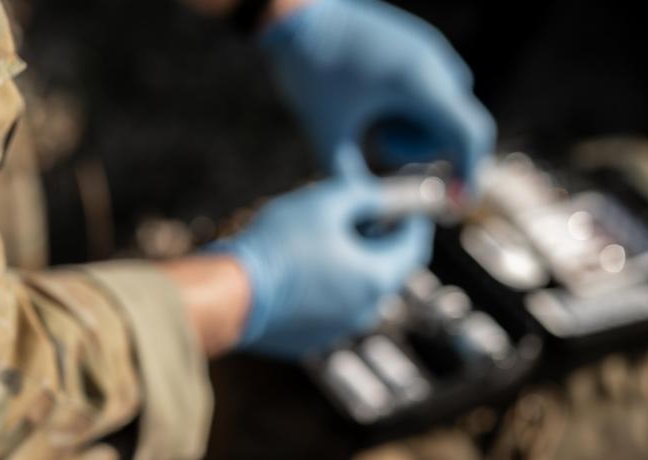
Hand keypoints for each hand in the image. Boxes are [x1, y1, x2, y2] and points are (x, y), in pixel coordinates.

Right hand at [209, 177, 432, 358]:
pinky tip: (300, 268)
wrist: (233, 294)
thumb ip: (363, 194)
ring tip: (322, 239)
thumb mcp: (325, 203)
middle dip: (377, 241)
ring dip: (349, 265)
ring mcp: (337, 330)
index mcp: (377, 278)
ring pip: (355, 290)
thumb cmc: (279, 246)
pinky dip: (325, 287)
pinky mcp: (310, 340)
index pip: (413, 247)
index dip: (412, 222)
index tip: (407, 206)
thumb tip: (382, 193)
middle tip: (359, 216)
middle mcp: (365, 311)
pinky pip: (329, 308)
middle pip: (384, 270)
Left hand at [261, 0, 494, 185]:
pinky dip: (410, 105)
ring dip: (414, 125)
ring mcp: (428, 48)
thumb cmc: (309, 71)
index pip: (469, 134)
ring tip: (371, 118)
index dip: (471, 171)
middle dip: (421, 146)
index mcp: (418, 83)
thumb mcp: (327, 132)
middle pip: (453, 126)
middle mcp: (434, 62)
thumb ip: (350, 178)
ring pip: (443, 106)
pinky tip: (373, 100)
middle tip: (378, 143)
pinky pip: (431, 85)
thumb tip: (368, 214)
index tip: (458, 202)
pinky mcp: (417, 43)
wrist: (295, 16)